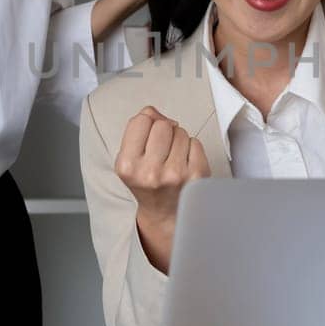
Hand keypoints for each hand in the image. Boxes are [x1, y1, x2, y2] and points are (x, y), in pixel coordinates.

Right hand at [114, 105, 210, 272]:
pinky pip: (196, 142)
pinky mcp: (197, 175)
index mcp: (127, 166)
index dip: (146, 125)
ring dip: (178, 140)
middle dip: (163, 131)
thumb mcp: (130, 158)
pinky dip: (191, 149)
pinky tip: (184, 164)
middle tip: (162, 150)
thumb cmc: (147, 182)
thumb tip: (154, 111)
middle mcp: (150, 172)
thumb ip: (137, 129)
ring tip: (172, 158)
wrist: (165, 214)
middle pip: (162, 124)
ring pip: (181, 132)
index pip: (141, 120)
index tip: (147, 138)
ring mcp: (175, 174)